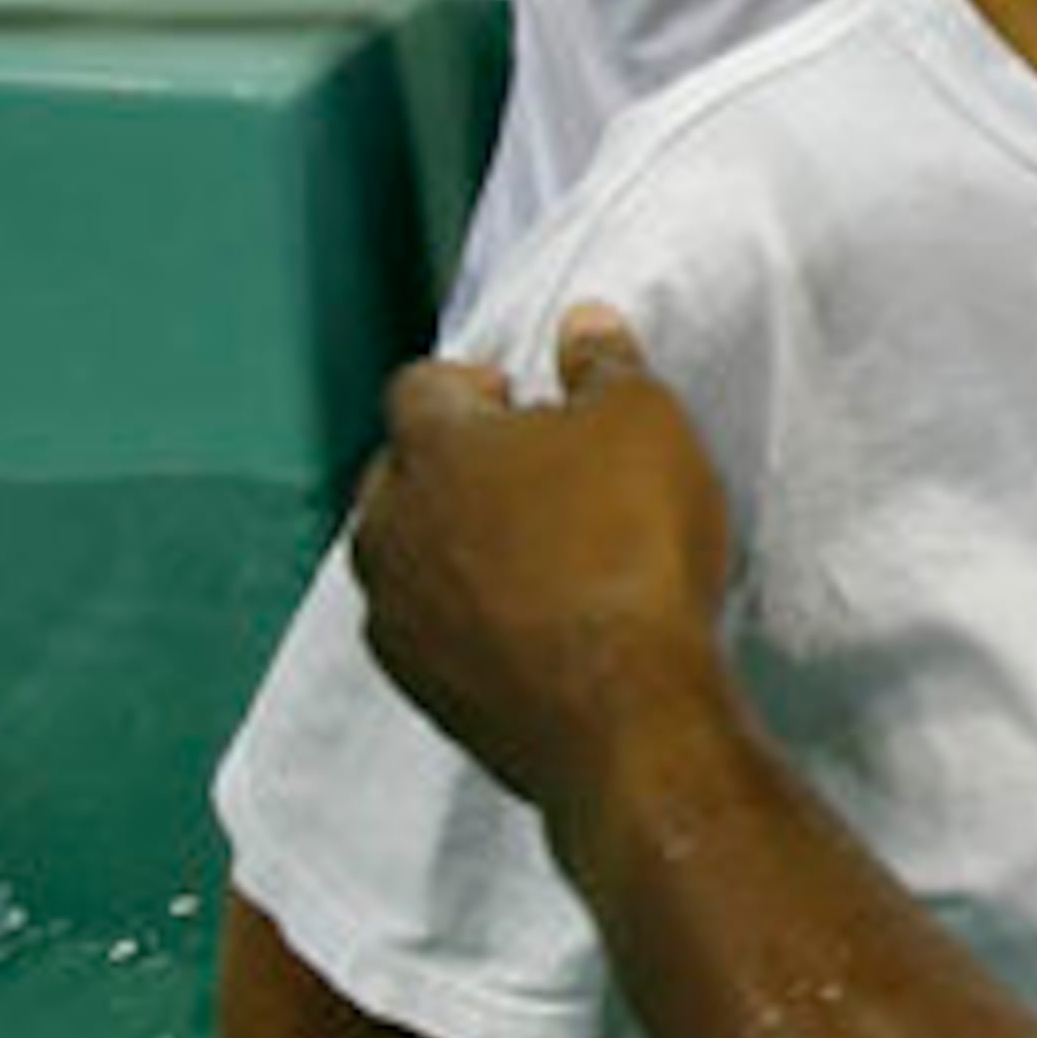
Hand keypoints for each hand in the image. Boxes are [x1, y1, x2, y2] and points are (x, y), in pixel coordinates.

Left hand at [349, 306, 735, 808]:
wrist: (623, 711)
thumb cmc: (631, 549)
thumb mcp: (647, 422)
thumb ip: (604, 364)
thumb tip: (582, 325)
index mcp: (433, 446)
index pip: (419, 384)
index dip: (470, 382)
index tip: (520, 398)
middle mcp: (390, 526)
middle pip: (398, 471)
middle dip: (452, 464)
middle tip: (529, 473)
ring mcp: (397, 614)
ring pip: (404, 555)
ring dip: (450, 544)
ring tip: (527, 552)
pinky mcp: (418, 687)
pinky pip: (426, 629)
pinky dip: (461, 616)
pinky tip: (525, 622)